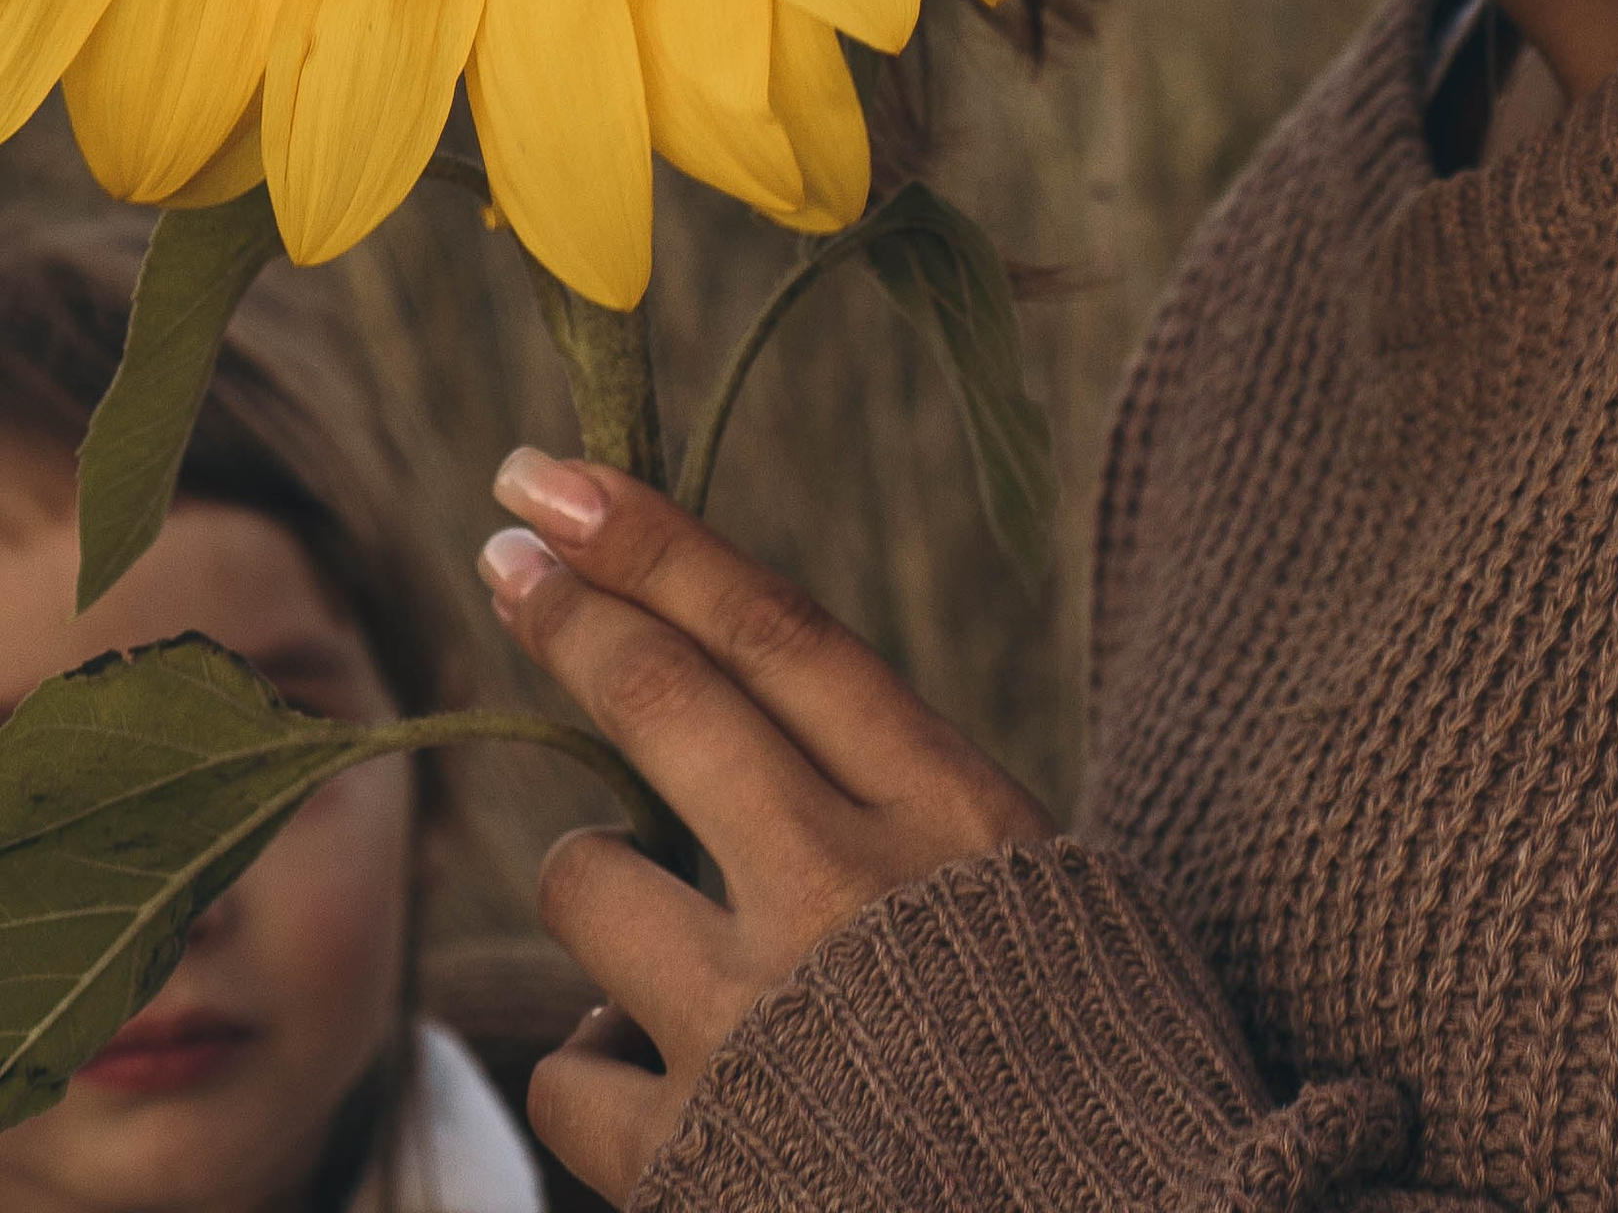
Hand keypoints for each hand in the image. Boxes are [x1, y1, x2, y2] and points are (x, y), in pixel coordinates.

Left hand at [476, 450, 1051, 1208]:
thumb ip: (911, 816)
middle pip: (667, 702)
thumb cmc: (1100, 1075)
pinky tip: (672, 1091)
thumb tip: (769, 741)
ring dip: (602, 884)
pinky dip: (603, 1070)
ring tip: (659, 933)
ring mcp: (756, 1020)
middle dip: (570, 609)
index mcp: (950, 811)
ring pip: (587, 878)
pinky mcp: (692, 1155)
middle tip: (509, 548)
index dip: (658, 543)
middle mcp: (845, 888)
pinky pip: (571, 1069)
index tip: (561, 480)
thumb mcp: (1044, 894)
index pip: (777, 630)